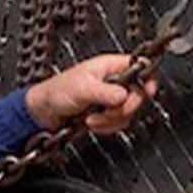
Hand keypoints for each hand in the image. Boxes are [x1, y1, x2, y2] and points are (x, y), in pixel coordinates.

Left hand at [24, 54, 157, 134]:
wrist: (45, 112)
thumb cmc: (58, 91)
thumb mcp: (83, 88)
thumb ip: (105, 92)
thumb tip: (124, 95)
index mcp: (110, 66)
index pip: (141, 68)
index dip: (147, 80)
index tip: (146, 92)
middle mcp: (114, 81)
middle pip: (138, 94)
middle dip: (122, 108)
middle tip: (107, 111)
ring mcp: (112, 98)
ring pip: (129, 112)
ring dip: (111, 120)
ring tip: (92, 117)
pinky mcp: (107, 113)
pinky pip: (119, 123)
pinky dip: (107, 127)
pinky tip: (93, 123)